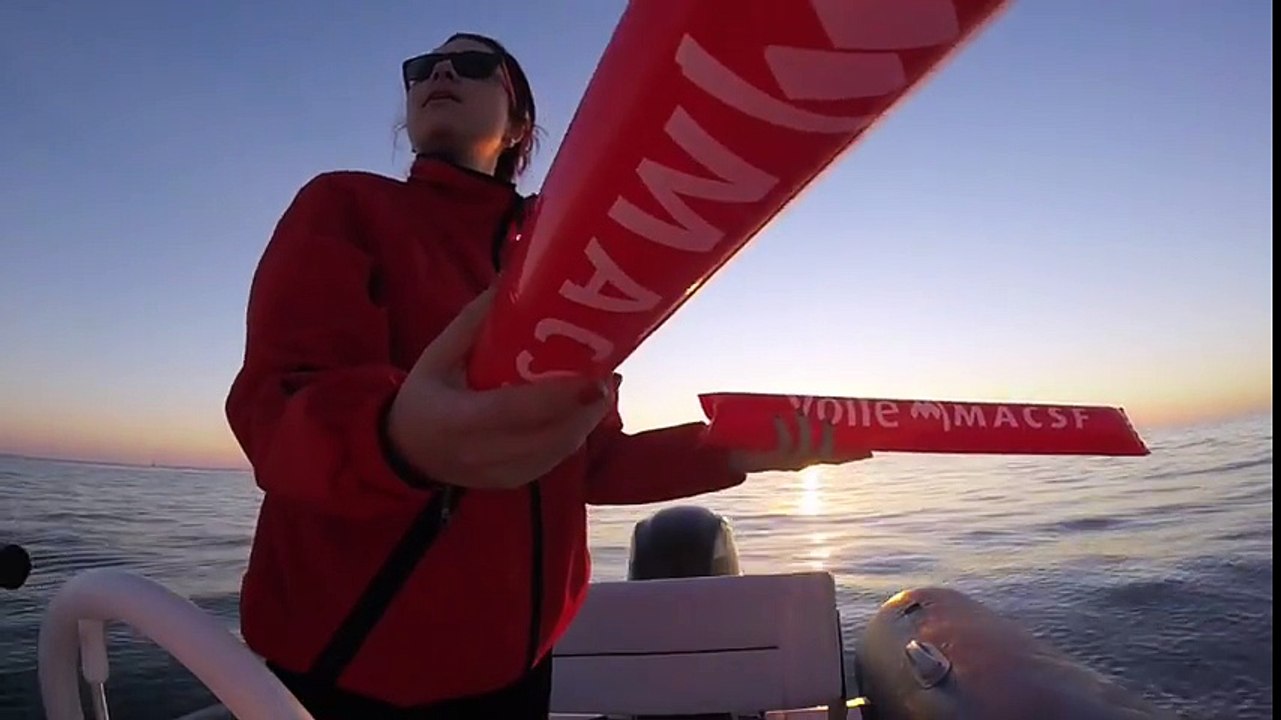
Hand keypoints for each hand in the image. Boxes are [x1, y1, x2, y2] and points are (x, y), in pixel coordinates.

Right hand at [386, 289, 613, 489]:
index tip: (597, 377)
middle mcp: (482, 453)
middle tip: (609, 371)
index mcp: (458, 420)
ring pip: (560, 450)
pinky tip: (586, 407)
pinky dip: (575, 432)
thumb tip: (511, 278)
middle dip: (589, 406)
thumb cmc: (423, 397)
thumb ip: (473, 322)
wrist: (406, 452)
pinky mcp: (515, 482)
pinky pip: (555, 459)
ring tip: (606, 384)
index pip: (516, 412)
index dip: (560, 398)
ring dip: (588, 418)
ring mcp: (501, 474)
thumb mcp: (437, 356)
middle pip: (551, 435)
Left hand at [728, 414, 872, 473]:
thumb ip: (799, 425)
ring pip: (806, 448)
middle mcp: (802, 463)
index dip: (854, 456)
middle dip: (830, 438)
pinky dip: (782, 427)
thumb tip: (807, 402)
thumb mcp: (786, 437)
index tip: (871, 452)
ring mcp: (788, 463)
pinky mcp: (773, 459)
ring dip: (806, 429)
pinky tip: (778, 416)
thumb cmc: (763, 444)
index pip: (836, 458)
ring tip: (802, 412)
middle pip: (825, 455)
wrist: (738, 460)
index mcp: (809, 459)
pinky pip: (782, 443)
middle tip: (829, 420)